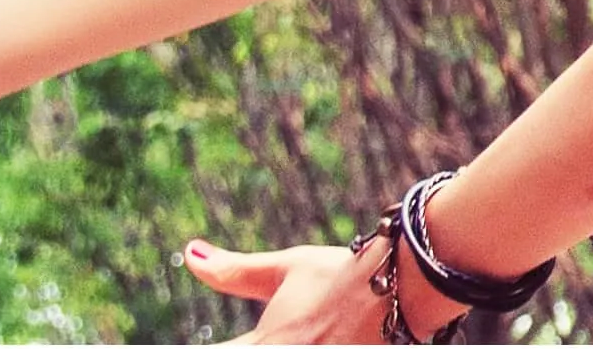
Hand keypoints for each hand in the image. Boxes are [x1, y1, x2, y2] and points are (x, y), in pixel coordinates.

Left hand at [185, 234, 471, 343]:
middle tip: (270, 331)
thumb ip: (234, 271)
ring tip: (293, 333)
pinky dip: (314, 346)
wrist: (402, 284)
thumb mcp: (287, 269)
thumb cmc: (340, 273)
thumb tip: (189, 253)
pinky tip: (316, 336)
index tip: (201, 345)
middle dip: (251, 347)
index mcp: (268, 343)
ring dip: (285, 343)